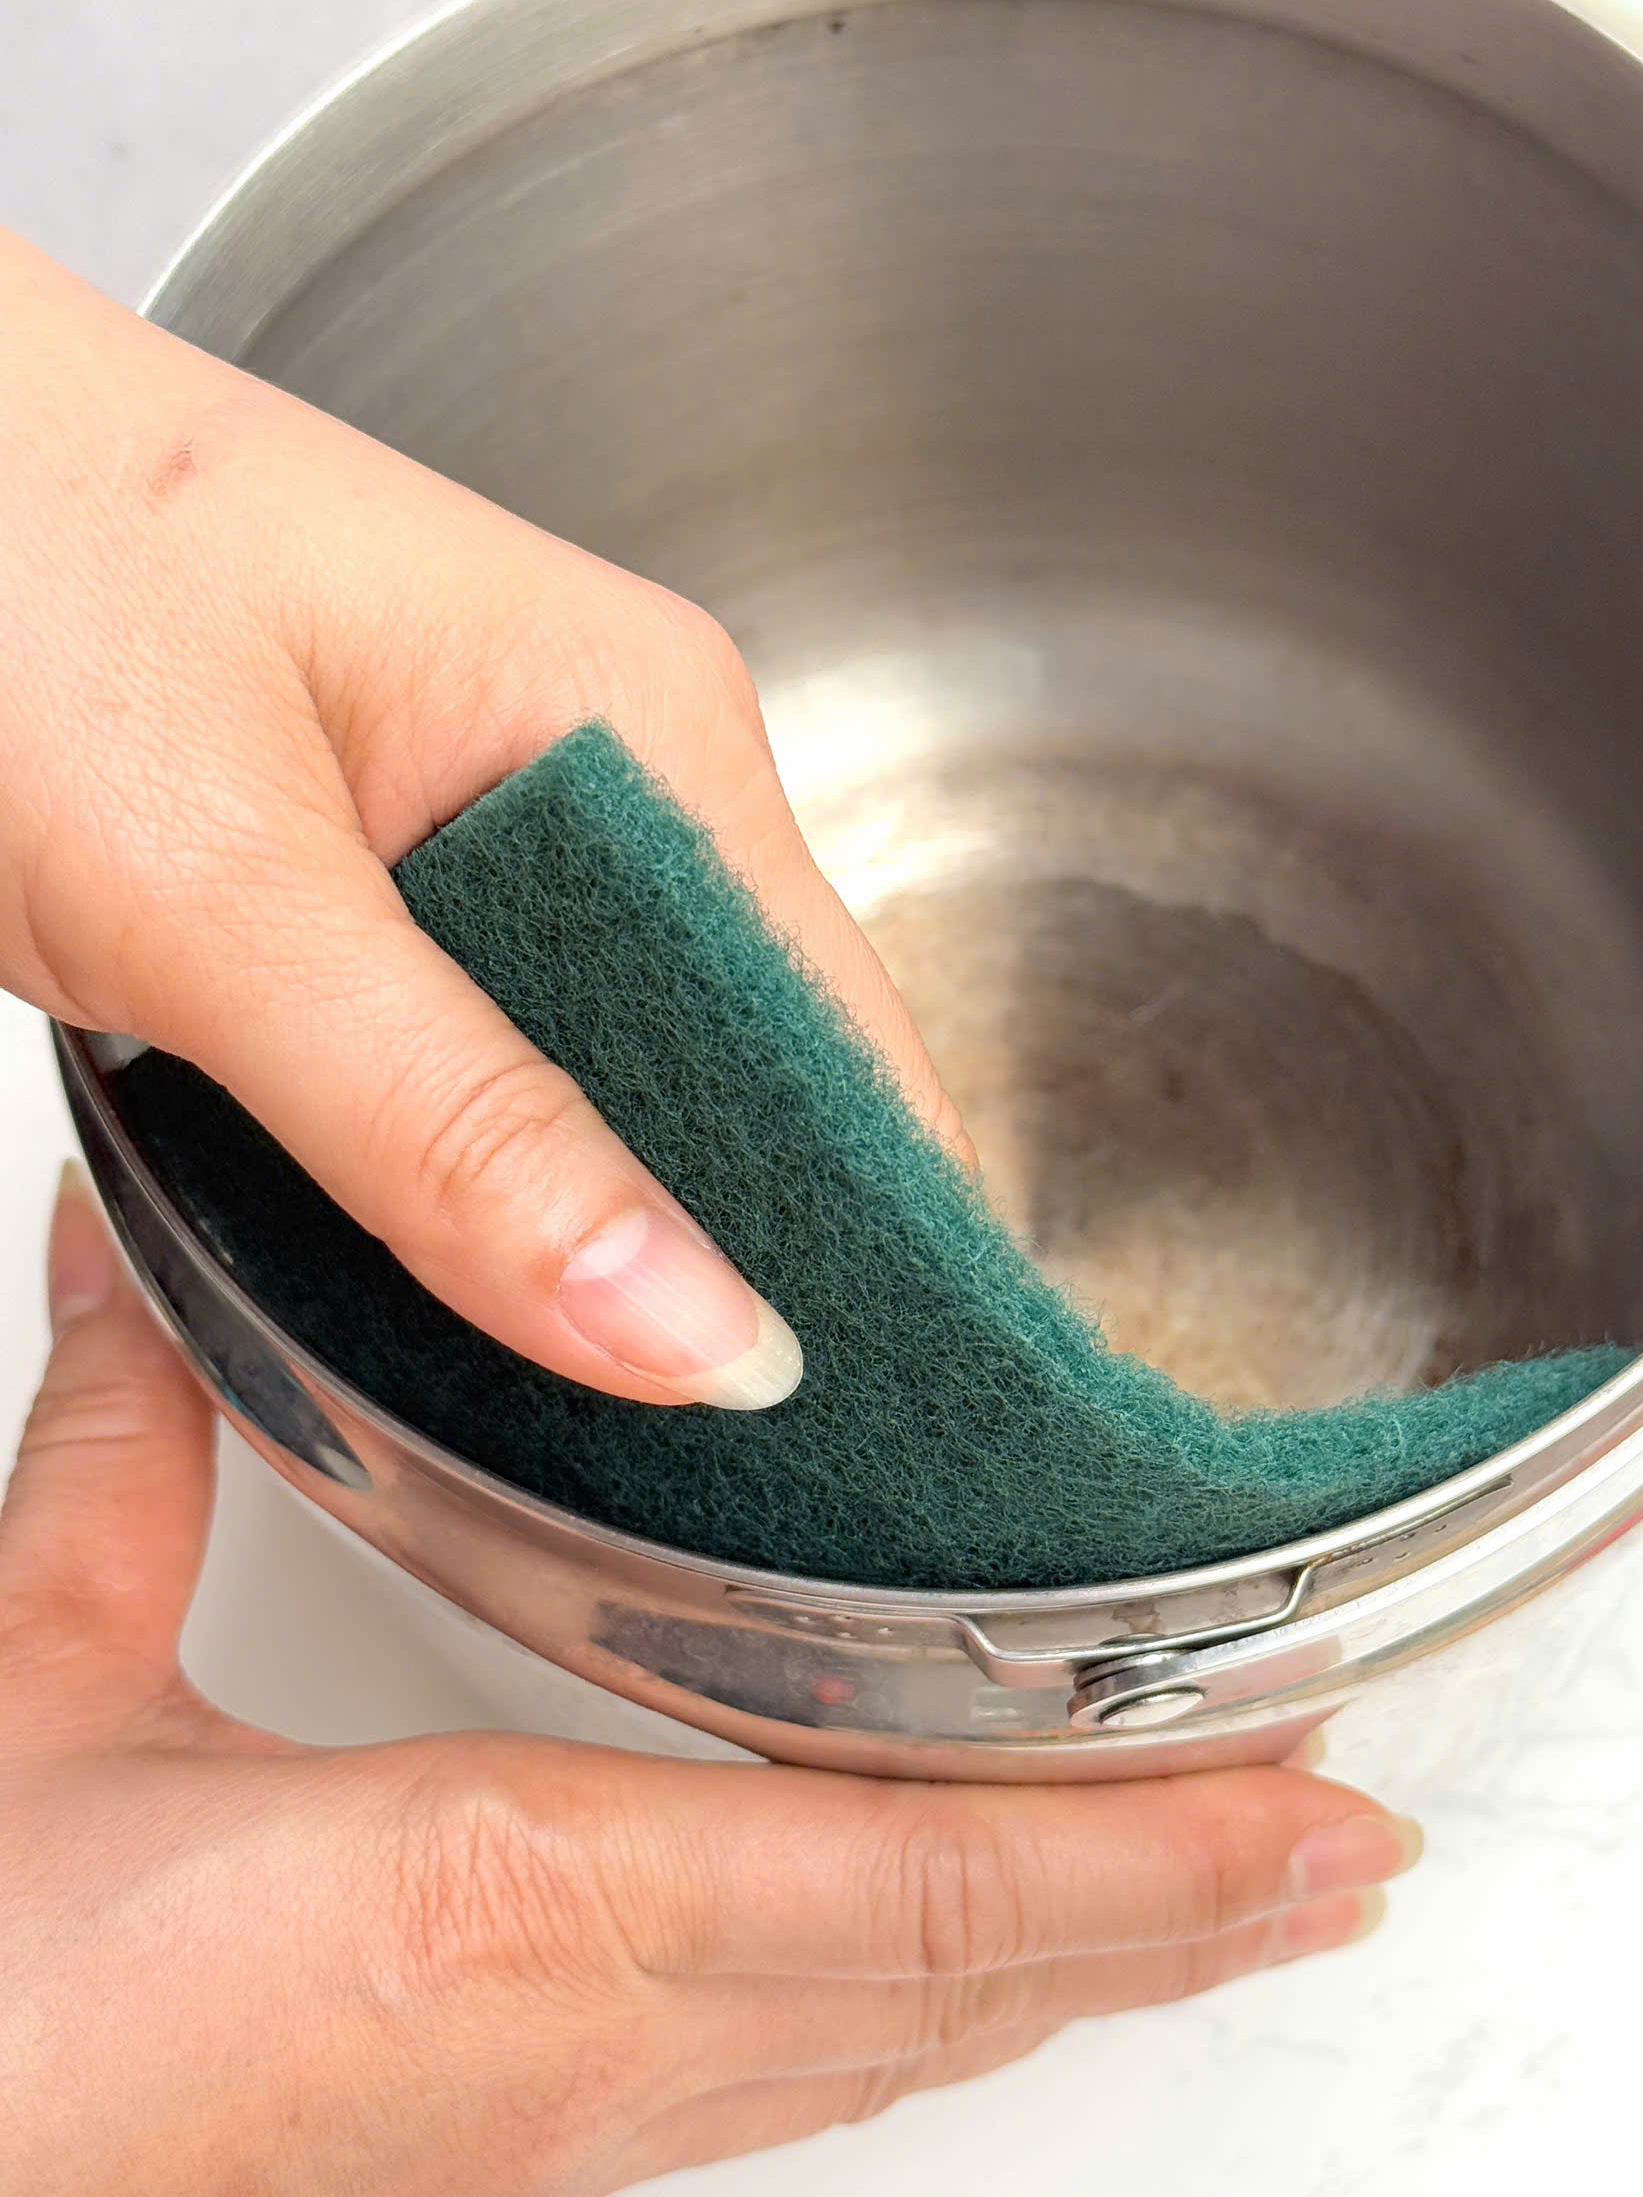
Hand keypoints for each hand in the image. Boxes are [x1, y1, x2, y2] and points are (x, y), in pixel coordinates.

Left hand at [0, 227, 971, 1409]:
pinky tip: (470, 1284)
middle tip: (723, 1474)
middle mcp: (596, 768)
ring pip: (607, 1086)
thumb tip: (692, 1325)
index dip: (867, 1242)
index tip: (865, 1424)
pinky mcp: (373, 879)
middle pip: (744, 1075)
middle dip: (735, 1263)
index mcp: (639, 722)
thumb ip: (450, 1122)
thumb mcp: (223, 883)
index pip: (842, 1036)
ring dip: (600, 1232)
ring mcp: (484, 824)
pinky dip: (486, 1182)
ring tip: (605, 1411)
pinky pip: (488, 1067)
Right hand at [0, 1176, 1418, 2196]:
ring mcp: (551, 2151)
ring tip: (1226, 1914)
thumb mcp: (34, 1702)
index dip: (1152, 1852)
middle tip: (1349, 1860)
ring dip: (1077, 1976)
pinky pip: (780, 2095)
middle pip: (961, 1982)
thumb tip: (143, 1264)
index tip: (1322, 1816)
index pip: (920, 1874)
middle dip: (1181, 1919)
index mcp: (502, 1899)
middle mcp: (579, 2049)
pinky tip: (954, 1997)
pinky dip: (922, 2024)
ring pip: (888, 2055)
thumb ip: (127, 1464)